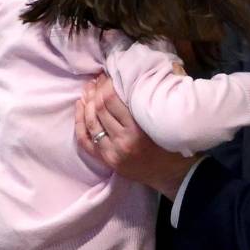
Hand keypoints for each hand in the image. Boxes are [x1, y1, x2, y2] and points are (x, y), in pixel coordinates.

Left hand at [75, 75, 200, 199]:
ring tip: (88, 89)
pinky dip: (79, 122)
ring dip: (87, 102)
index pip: (112, 100)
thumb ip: (144, 105)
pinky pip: (85, 140)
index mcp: (137, 130)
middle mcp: (121, 141)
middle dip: (96, 91)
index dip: (106, 84)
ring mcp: (111, 152)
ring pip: (90, 122)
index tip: (108, 75)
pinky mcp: (105, 160)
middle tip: (97, 79)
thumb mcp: (160, 123)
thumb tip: (129, 81)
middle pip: (99, 109)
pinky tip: (80, 106)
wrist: (170, 175)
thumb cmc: (170, 145)